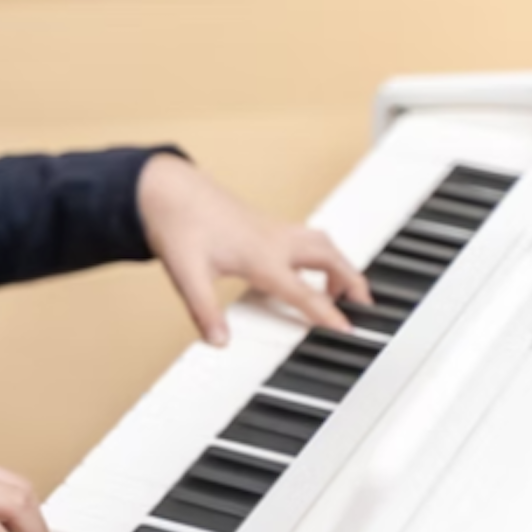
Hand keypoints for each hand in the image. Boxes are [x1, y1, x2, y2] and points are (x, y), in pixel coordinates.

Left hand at [136, 152, 370, 346]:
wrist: (167, 189)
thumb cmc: (178, 226)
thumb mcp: (186, 274)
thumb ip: (204, 311)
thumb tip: (218, 341)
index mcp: (261, 257)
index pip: (305, 291)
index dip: (328, 313)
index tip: (349, 331)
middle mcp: (275, 241)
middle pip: (329, 259)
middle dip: (352, 282)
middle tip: (364, 307)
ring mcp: (273, 229)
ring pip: (322, 243)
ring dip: (340, 265)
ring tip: (344, 290)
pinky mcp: (266, 223)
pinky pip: (308, 238)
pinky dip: (324, 253)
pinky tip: (312, 268)